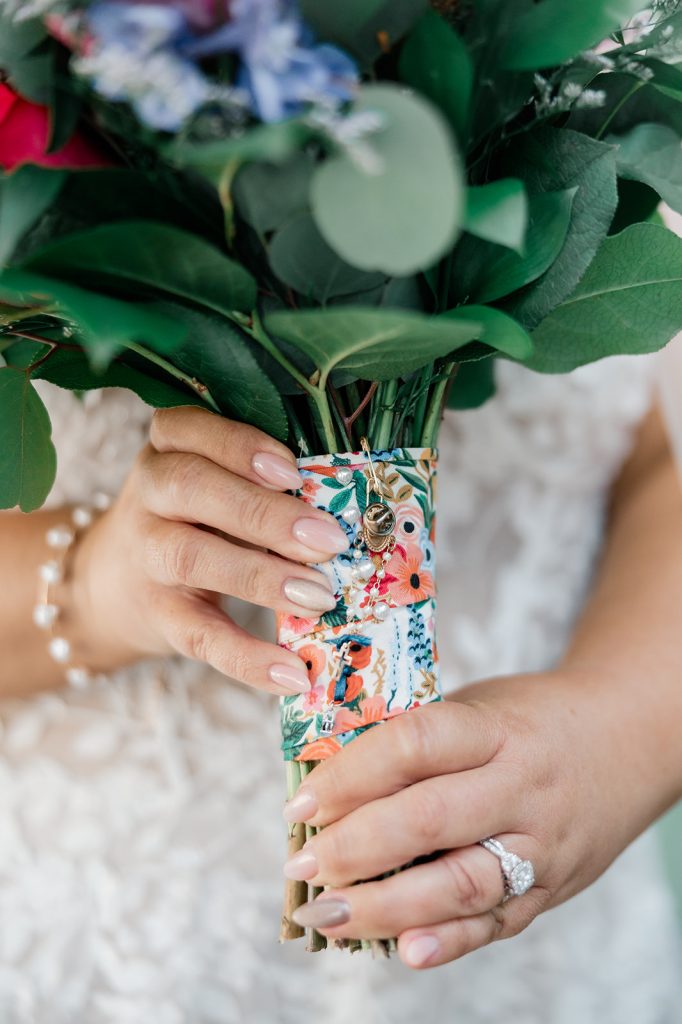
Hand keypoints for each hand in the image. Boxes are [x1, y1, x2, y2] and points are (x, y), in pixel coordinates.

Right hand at [69, 406, 348, 694]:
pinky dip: (247, 659)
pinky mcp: (156, 615)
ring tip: (320, 597)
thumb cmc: (201, 515)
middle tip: (329, 541)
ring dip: (260, 577)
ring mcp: (146, 555)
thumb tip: (356, 504)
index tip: (293, 471)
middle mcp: (149, 492)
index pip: (189, 429)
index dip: (239, 447)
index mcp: (170, 446)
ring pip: (192, 557)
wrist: (121, 581)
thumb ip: (270, 480)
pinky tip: (293, 674)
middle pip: (192, 488)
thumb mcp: (220, 478)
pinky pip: (199, 637)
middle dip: (264, 514)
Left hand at [280, 669, 649, 967]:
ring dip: (387, 907)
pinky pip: (498, 922)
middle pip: (431, 819)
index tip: (301, 802)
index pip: (414, 745)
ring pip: (461, 882)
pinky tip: (405, 949)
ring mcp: (540, 844)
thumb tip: (327, 776)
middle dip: (355, 848)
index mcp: (494, 728)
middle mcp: (521, 787)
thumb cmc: (529, 719)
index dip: (350, 775)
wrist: (623, 741)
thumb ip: (417, 739)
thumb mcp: (478, 706)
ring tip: (328, 916)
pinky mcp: (551, 889)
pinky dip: (449, 940)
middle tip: (303, 866)